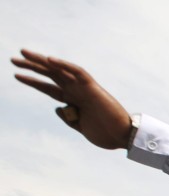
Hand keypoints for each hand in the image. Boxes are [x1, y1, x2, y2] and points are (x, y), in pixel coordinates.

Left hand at [12, 49, 132, 148]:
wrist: (123, 137)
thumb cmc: (106, 134)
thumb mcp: (81, 127)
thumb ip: (68, 118)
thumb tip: (57, 108)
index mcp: (74, 102)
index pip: (49, 88)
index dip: (33, 81)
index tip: (16, 75)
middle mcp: (77, 92)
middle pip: (50, 75)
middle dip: (32, 67)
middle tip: (13, 60)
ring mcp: (84, 88)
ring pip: (60, 70)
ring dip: (41, 61)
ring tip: (23, 53)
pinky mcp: (93, 88)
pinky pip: (78, 72)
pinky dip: (65, 65)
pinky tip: (49, 60)